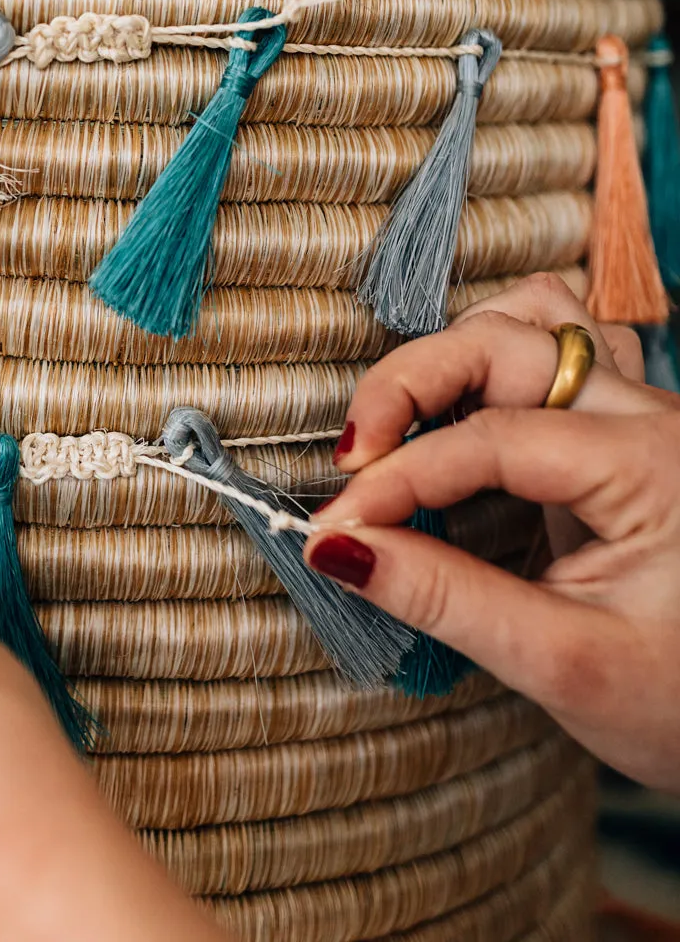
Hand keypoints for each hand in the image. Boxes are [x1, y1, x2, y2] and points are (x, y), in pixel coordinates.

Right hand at [310, 278, 679, 793]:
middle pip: (502, 339)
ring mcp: (638, 413)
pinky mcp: (619, 429)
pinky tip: (459, 411)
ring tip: (399, 428)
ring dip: (449, 361)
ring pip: (530, 321)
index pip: (489, 438)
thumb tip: (339, 550)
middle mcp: (649, 415)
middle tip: (353, 458)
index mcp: (651, 465)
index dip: (397, 479)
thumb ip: (446, 598)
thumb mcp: (565, 665)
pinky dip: (490, 364)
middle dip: (407, 385)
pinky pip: (553, 347)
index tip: (337, 528)